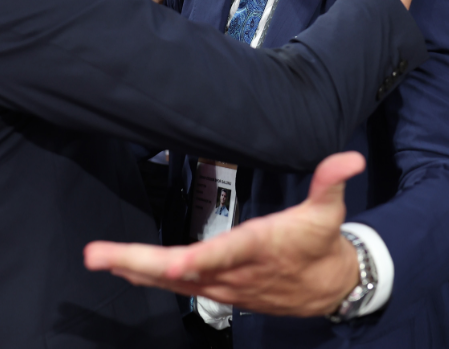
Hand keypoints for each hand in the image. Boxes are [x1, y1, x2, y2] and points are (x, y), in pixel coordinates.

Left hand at [84, 152, 365, 316]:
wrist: (331, 288)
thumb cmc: (322, 243)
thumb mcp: (330, 210)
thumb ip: (331, 181)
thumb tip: (350, 158)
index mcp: (259, 247)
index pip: (226, 254)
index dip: (199, 260)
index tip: (173, 262)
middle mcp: (235, 271)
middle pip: (182, 272)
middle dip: (137, 263)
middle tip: (98, 255)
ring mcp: (223, 285)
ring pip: (172, 282)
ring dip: (133, 270)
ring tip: (99, 259)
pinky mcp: (218, 289)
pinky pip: (177, 286)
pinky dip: (148, 278)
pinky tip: (124, 270)